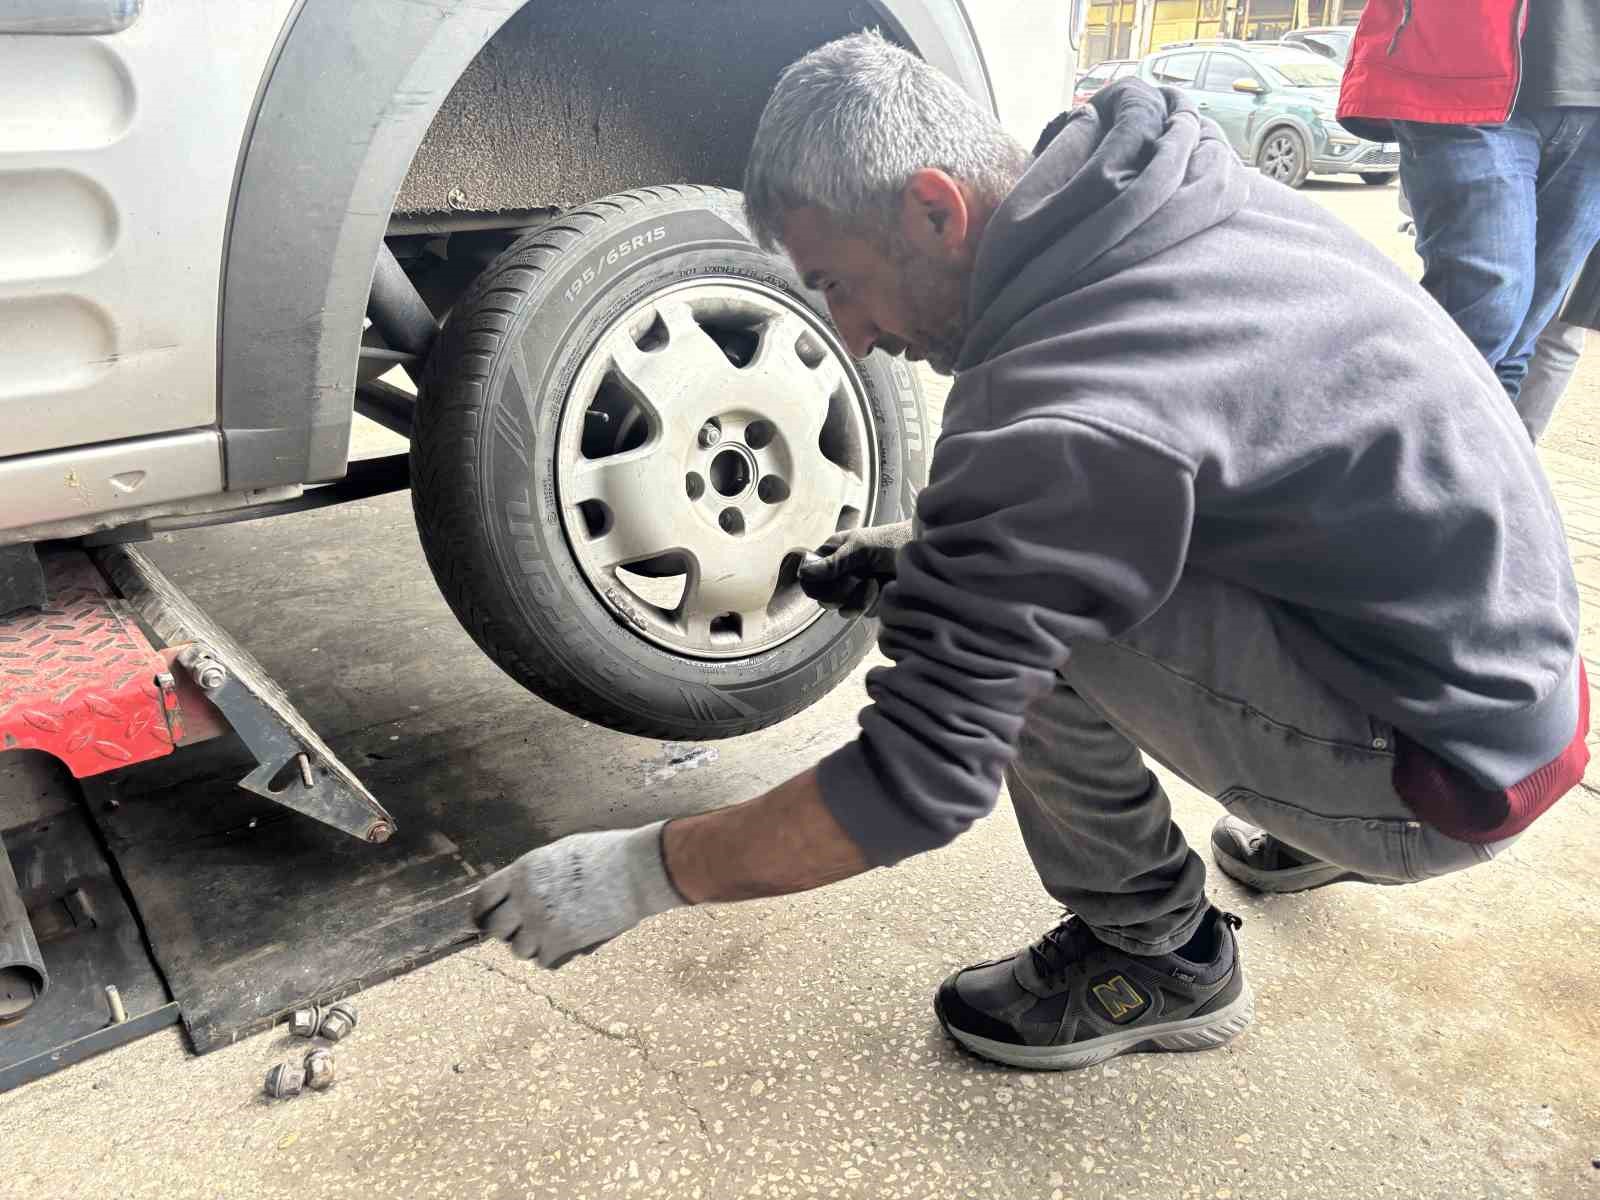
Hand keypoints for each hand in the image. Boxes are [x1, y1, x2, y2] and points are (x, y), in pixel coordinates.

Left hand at [471, 822, 685, 967]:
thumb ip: (532, 875)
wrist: (637, 870)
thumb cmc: (604, 855)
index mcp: (523, 871)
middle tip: (520, 930)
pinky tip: (564, 944)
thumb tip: (514, 895)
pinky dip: (551, 956)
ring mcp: (543, 922)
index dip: (480, 912)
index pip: (483, 898)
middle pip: (495, 929)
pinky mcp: (563, 942)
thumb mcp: (558, 853)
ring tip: (548, 935)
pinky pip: (543, 960)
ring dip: (530, 945)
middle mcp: (526, 898)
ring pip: (518, 949)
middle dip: (505, 931)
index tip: (483, 920)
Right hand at [797, 520, 913, 618]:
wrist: (924, 553)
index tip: (831, 581)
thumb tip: (803, 573)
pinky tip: (884, 589)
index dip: (817, 585)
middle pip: (823, 598)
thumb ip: (833, 563)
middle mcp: (839, 573)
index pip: (809, 579)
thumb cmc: (892, 542)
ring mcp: (854, 589)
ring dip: (859, 599)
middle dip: (841, 592)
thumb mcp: (860, 548)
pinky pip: (862, 613)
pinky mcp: (869, 602)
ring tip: (874, 583)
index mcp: (831, 553)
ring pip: (842, 609)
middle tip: (858, 579)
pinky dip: (873, 603)